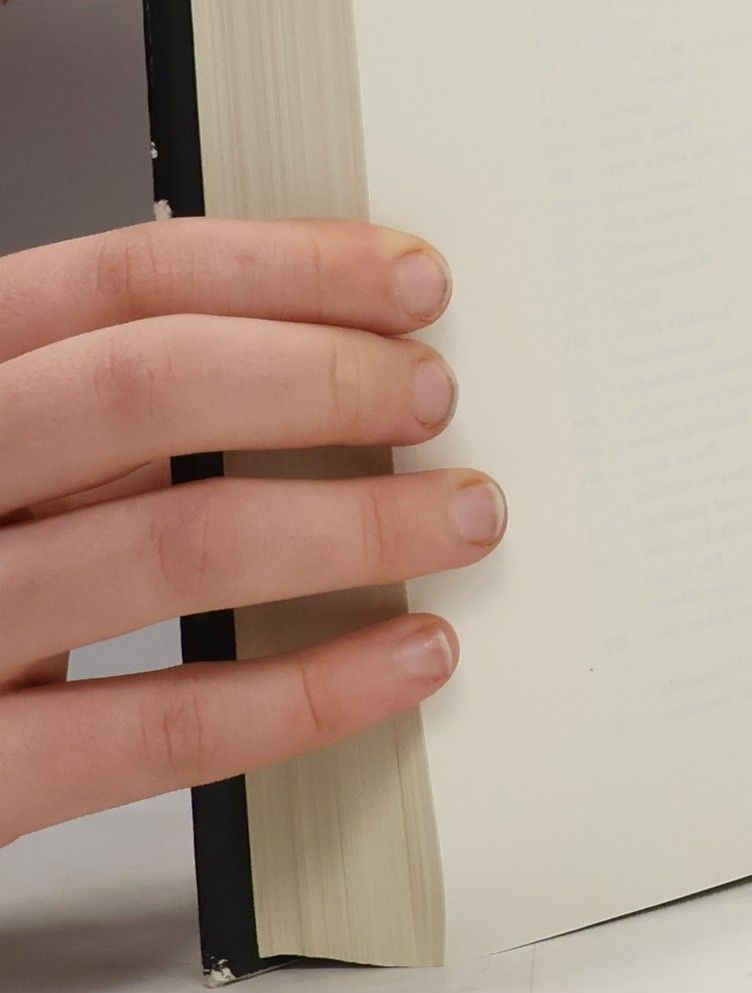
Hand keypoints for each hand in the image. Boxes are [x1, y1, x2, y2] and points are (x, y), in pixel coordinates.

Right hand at [0, 219, 502, 845]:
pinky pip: (164, 724)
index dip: (286, 268)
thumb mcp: (7, 468)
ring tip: (464, 516)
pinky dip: (313, 688)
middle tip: (435, 396)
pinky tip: (409, 656)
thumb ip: (110, 421)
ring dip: (355, 525)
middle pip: (143, 384)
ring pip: (173, 542)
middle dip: (322, 377)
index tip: (417, 281)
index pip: (116, 281)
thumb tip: (329, 364)